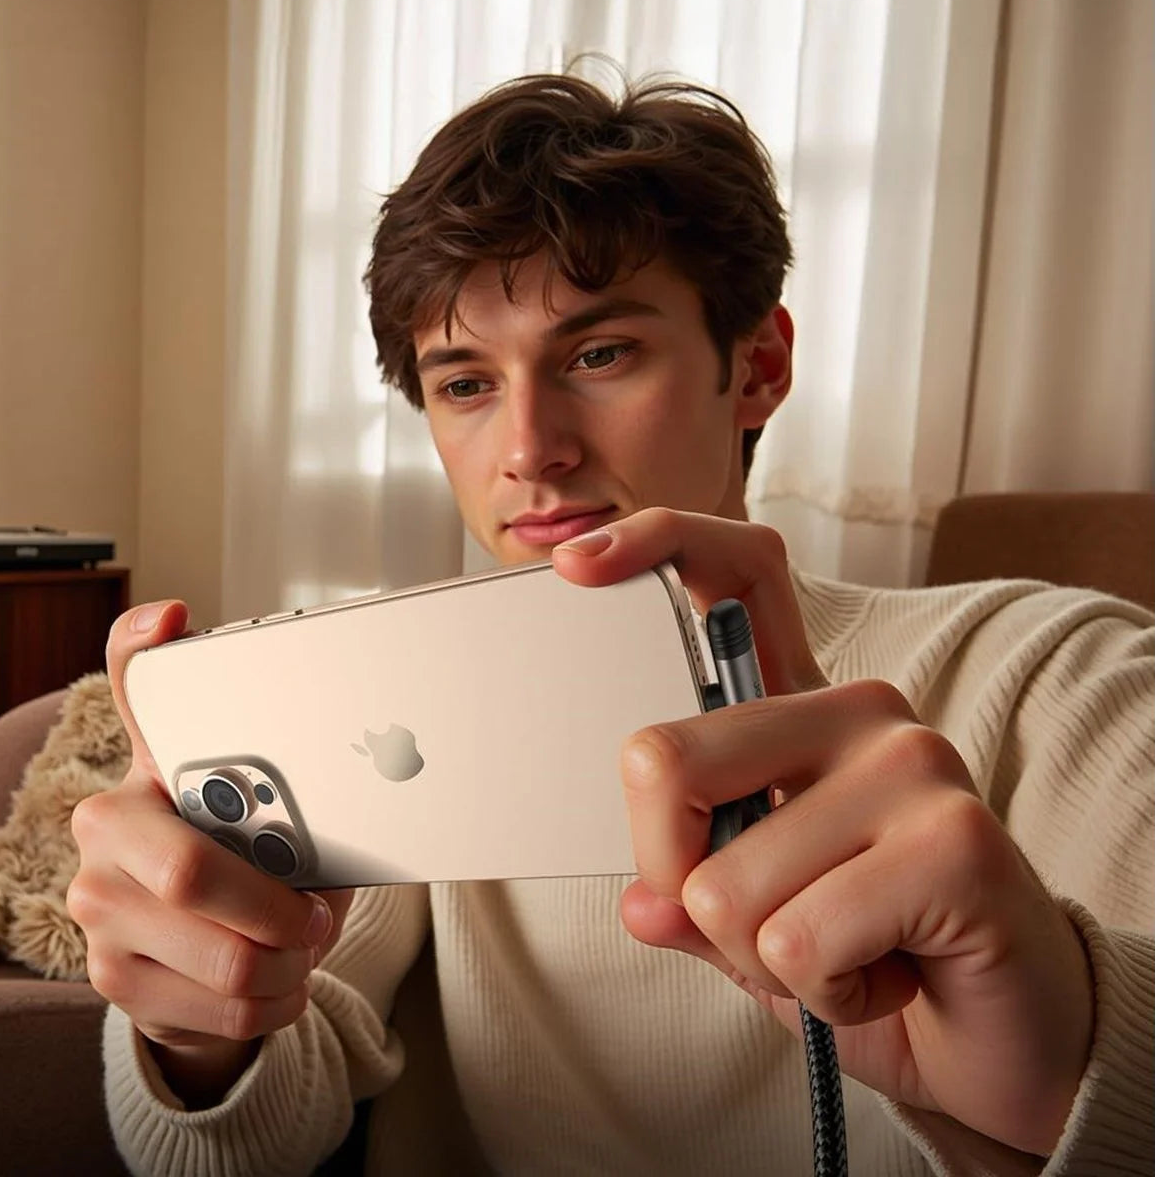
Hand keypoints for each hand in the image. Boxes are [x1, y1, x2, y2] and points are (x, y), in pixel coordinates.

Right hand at [67, 600, 353, 1105]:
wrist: (204, 965)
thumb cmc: (254, 870)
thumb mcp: (278, 824)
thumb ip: (309, 795)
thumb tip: (395, 761)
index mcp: (152, 765)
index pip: (135, 688)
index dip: (144, 648)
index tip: (174, 617)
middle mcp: (104, 823)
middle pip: (197, 871)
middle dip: (283, 910)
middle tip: (316, 915)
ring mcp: (94, 901)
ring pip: (225, 955)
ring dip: (289, 963)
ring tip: (297, 947)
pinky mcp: (107, 976)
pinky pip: (223, 1005)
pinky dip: (276, 1000)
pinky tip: (277, 980)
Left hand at [553, 509, 1092, 1156]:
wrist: (1002, 1036)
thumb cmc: (874, 959)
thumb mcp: (757, 924)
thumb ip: (694, 894)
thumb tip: (642, 903)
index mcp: (805, 713)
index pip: (738, 571)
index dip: (659, 542)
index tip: (574, 563)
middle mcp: (861, 711)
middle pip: (666, 762)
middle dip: (680, 882)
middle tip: (758, 924)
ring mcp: (912, 762)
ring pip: (725, 885)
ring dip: (764, 958)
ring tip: (845, 955)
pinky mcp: (954, 841)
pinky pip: (797, 943)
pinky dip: (822, 991)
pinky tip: (886, 976)